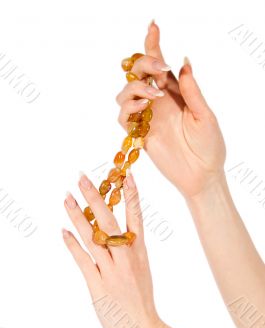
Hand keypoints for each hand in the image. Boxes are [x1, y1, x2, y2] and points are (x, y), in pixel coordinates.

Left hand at [62, 172, 161, 327]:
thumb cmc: (141, 298)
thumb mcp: (141, 268)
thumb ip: (128, 248)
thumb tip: (111, 230)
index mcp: (139, 251)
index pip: (136, 217)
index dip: (131, 195)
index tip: (126, 175)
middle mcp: (126, 258)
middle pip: (109, 222)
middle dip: (95, 197)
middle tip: (82, 177)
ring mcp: (112, 271)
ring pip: (93, 237)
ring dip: (78, 216)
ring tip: (66, 197)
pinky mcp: (98, 286)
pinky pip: (83, 261)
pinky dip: (72, 244)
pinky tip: (63, 230)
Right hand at [116, 21, 225, 198]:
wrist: (201, 175)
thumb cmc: (209, 146)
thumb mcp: (205, 115)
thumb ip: (192, 91)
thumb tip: (184, 62)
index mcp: (176, 94)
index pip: (160, 66)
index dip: (154, 46)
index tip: (153, 26)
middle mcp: (158, 102)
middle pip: (139, 74)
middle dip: (143, 64)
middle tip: (158, 71)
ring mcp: (147, 118)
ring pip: (125, 92)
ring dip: (136, 87)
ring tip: (154, 96)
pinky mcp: (140, 135)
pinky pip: (123, 116)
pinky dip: (129, 107)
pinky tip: (144, 107)